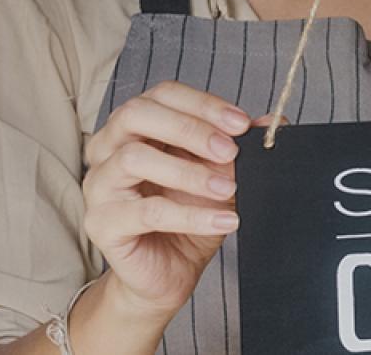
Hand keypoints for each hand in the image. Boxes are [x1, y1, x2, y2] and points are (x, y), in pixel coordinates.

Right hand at [81, 81, 258, 317]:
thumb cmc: (186, 219)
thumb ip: (236, 147)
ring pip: (135, 158)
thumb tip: (272, 122)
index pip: (162, 95)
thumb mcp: (219, 177)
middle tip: (229, 151)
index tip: (241, 124)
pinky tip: (225, 221)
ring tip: (228, 190)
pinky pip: (147, 212)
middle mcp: (107, 148)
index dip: (203, 104)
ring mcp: (98, 185)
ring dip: (189, 172)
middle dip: (190, 128)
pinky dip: (191, 215)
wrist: (169, 274)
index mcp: (133, 127)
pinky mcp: (101, 223)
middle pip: (136, 114)